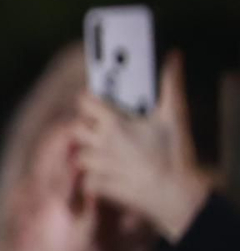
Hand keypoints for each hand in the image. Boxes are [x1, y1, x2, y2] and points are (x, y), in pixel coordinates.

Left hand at [73, 53, 210, 241]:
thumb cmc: (174, 152)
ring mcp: (98, 165)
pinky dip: (93, 178)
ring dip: (90, 153)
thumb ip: (170, 86)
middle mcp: (101, 143)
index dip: (87, 98)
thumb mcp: (174, 116)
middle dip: (85, 126)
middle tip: (101, 127)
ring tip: (107, 152)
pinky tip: (108, 174)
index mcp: (114, 123)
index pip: (85, 102)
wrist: (173, 192)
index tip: (93, 99)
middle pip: (76, 128)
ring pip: (79, 155)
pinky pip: (86, 179)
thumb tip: (172, 58)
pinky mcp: (99, 185)